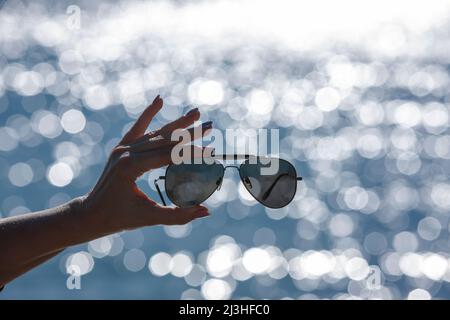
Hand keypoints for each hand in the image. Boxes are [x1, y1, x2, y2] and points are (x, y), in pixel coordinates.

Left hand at [82, 95, 211, 232]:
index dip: (191, 154)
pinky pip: (138, 127)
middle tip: (211, 126)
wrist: (91, 213)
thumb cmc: (119, 218)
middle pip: (164, 139)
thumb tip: (206, 211)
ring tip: (196, 113)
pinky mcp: (121, 147)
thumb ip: (178, 215)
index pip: (168, 156)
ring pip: (155, 132)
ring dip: (177, 123)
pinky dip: (149, 114)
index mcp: (131, 167)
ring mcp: (122, 148)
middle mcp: (126, 152)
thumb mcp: (149, 217)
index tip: (211, 151)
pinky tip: (159, 100)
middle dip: (189, 132)